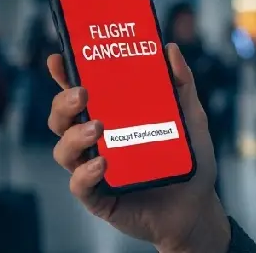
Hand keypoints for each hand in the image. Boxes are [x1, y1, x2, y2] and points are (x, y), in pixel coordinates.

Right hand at [47, 44, 231, 252]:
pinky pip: (80, 185)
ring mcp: (94, 169)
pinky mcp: (98, 197)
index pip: (80, 94)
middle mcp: (96, 141)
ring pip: (64, 150)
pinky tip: (102, 163)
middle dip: (64, 102)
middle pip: (62, 119)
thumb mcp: (190, 117)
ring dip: (74, 136)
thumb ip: (181, 84)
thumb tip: (170, 49)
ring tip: (97, 127)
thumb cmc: (189, 160)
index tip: (59, 58)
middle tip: (83, 93)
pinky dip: (86, 173)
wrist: (197, 207)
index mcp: (112, 117)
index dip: (64, 76)